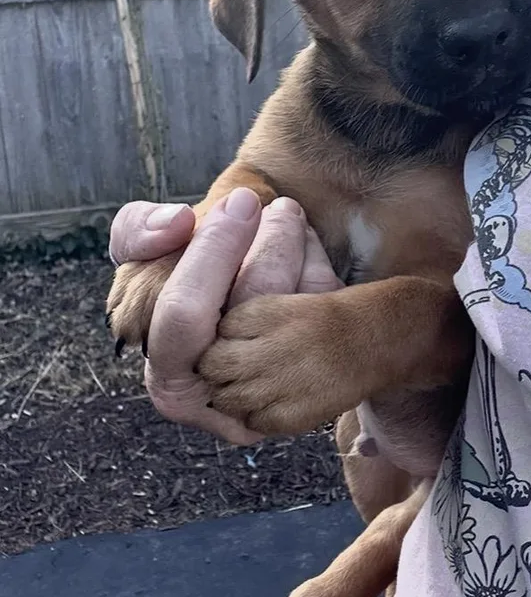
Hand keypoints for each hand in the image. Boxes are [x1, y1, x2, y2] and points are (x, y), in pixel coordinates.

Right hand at [108, 190, 341, 444]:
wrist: (240, 321)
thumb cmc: (186, 286)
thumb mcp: (142, 260)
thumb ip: (136, 232)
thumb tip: (177, 223)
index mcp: (169, 372)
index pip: (184, 313)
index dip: (213, 251)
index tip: (241, 200)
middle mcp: (221, 396)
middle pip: (254, 312)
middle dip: (273, 247)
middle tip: (281, 206)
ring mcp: (274, 395)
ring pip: (299, 313)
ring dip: (300, 253)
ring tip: (289, 217)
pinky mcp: (318, 383)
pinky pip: (327, 319)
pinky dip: (322, 272)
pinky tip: (308, 248)